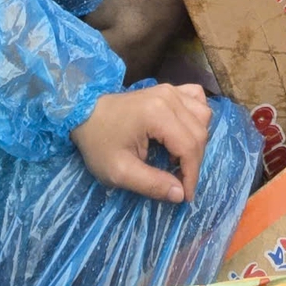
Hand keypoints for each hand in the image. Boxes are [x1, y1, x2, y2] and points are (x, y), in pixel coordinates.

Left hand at [71, 84, 212, 202]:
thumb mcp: (119, 171)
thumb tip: (180, 195)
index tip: (185, 196)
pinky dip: (197, 117)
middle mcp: (169, 98)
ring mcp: (170, 90)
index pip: (189, 147)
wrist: (82, 114)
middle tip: (179, 181)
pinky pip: (197, 99)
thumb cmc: (98, 143)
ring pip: (203, 116)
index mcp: (157, 114)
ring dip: (197, 141)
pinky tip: (186, 131)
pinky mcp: (168, 89)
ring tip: (179, 158)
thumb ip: (151, 184)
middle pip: (199, 133)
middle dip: (194, 162)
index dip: (191, 175)